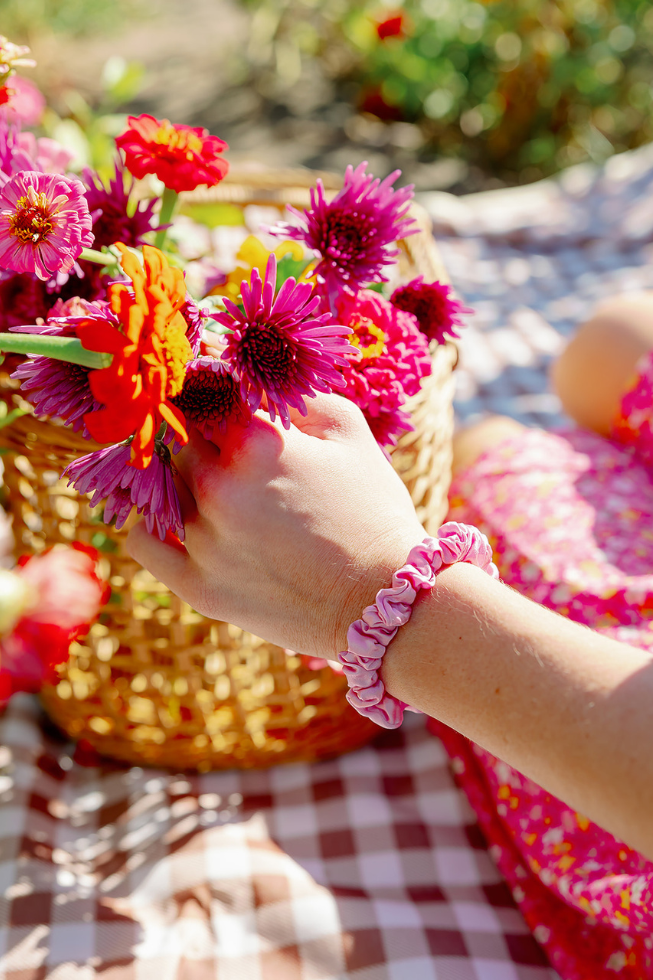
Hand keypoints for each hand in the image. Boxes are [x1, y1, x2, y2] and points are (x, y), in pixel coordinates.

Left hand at [127, 393, 424, 656]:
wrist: (381, 599)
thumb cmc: (373, 510)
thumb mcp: (350, 432)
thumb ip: (297, 395)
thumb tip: (254, 381)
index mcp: (256, 441)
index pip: (206, 394)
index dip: (215, 394)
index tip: (224, 404)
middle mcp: (219, 486)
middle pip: (178, 438)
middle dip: (200, 437)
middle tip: (222, 447)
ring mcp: (203, 538)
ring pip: (158, 486)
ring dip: (178, 478)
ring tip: (211, 487)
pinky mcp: (196, 585)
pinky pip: (141, 541)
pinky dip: (149, 525)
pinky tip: (176, 519)